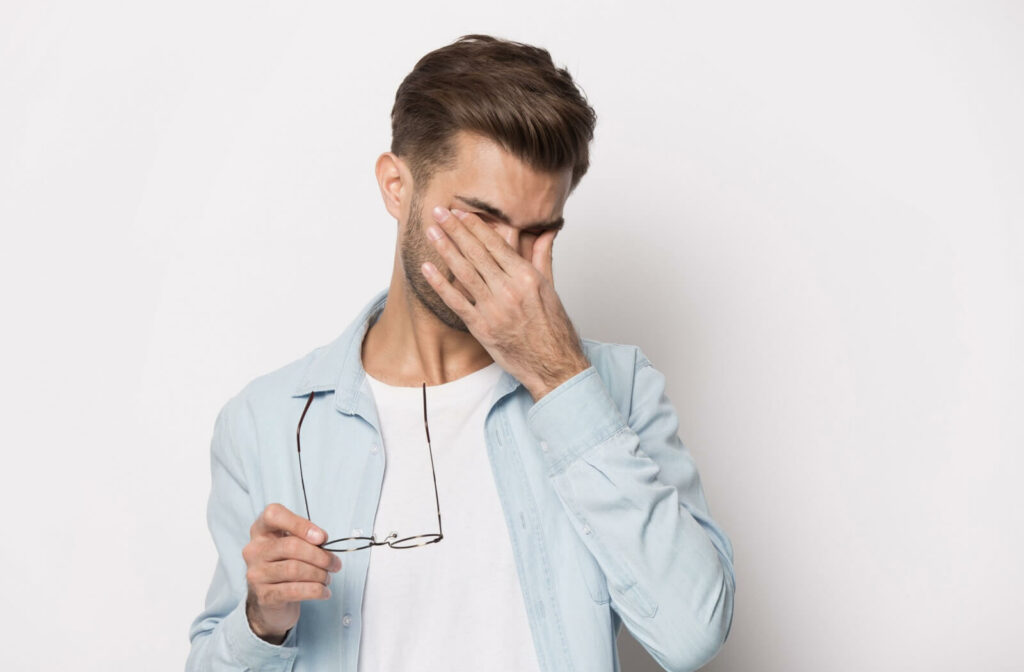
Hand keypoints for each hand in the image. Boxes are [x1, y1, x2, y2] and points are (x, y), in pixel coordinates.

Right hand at [242, 503, 341, 643]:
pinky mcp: (263, 595)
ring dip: (319, 574)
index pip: (274, 515)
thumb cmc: (285, 563)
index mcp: (261, 530)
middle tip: (335, 564)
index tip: (322, 537)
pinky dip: (315, 590)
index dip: (300, 524)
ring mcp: (256, 573)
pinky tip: (324, 591)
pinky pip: (294, 591)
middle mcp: (254, 550)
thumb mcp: (292, 543)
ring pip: (294, 569)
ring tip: (327, 578)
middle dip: (320, 556)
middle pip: (291, 546)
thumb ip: (306, 536)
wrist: (270, 598)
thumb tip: (322, 538)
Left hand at [420, 205, 589, 400]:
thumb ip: (542, 256)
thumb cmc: (553, 327)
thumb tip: (546, 232)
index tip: (460, 212)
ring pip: (464, 273)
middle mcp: (509, 290)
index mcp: (527, 277)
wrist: (553, 363)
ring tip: (431, 232)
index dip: (475, 226)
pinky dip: (440, 284)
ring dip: (445, 250)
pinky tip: (428, 268)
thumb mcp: (550, 287)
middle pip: (476, 253)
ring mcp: (494, 309)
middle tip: (438, 212)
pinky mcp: (482, 328)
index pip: (495, 244)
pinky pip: (456, 301)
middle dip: (455, 230)